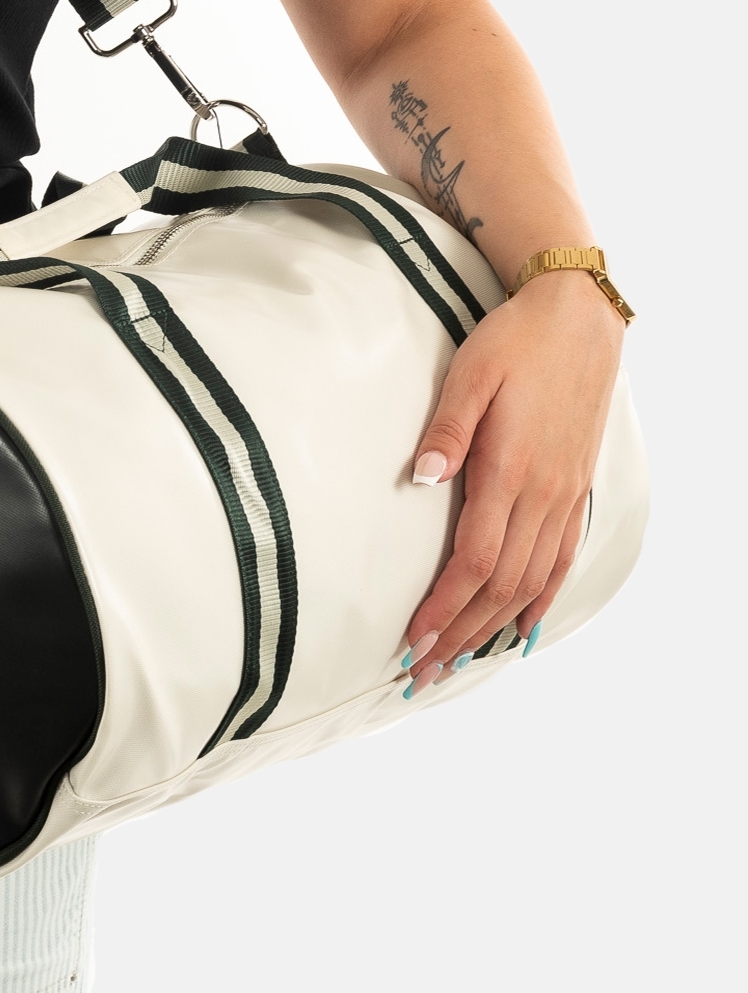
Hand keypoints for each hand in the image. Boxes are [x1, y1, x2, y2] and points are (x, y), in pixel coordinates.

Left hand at [402, 270, 623, 686]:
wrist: (579, 319)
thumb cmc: (516, 341)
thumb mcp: (470, 373)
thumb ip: (446, 429)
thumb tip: (420, 476)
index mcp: (510, 470)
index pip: (474, 561)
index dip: (444, 607)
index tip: (413, 640)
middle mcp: (542, 493)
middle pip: (500, 586)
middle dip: (460, 633)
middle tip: (423, 672)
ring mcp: (563, 494)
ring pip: (531, 581)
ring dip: (493, 626)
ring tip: (460, 660)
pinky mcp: (574, 488)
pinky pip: (561, 559)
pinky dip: (541, 599)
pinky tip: (523, 626)